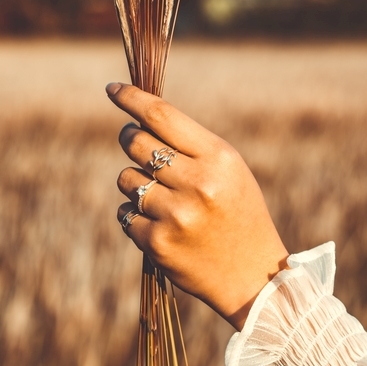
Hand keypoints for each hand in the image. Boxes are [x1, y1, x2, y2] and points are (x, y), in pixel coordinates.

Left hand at [107, 83, 288, 330]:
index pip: (162, 116)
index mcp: (219, 158)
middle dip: (129, 138)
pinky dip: (135, 215)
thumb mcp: (229, 170)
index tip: (112, 89)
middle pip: (135, 143)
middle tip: (134, 143)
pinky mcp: (157, 243)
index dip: (131, 98)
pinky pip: (124, 213)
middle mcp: (197, 183)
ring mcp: (175, 215)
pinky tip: (160, 225)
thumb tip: (139, 119)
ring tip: (164, 199)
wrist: (254, 276)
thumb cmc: (238, 213)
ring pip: (126, 179)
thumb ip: (190, 145)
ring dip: (136, 183)